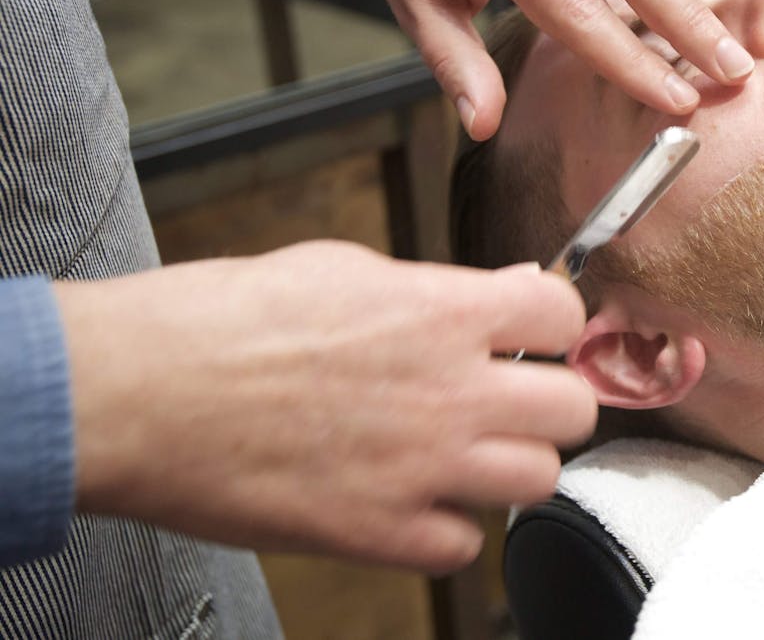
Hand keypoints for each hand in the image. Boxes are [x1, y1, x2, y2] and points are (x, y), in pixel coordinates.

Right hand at [55, 242, 594, 572]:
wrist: (139, 392)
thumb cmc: (223, 320)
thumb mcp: (344, 267)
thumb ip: (438, 288)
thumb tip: (503, 291)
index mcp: (441, 312)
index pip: (562, 316)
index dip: (554, 323)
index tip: (537, 333)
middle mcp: (449, 391)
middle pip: (574, 410)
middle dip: (551, 400)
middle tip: (516, 397)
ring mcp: (420, 469)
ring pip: (539, 481)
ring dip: (512, 465)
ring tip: (471, 451)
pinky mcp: (377, 534)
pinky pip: (464, 546)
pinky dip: (449, 527)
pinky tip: (417, 499)